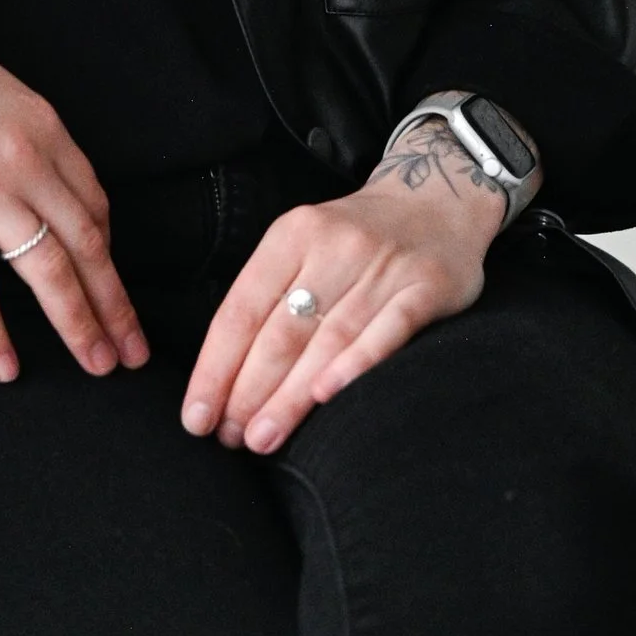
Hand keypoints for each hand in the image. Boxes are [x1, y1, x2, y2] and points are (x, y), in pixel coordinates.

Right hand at [0, 0, 146, 386]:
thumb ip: (12, 132)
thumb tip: (19, 169)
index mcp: (42, 126)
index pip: (95, 201)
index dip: (110, 252)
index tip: (113, 283)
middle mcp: (27, 161)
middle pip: (89, 246)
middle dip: (116, 304)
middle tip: (134, 350)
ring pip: (51, 272)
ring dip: (80, 325)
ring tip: (97, 364)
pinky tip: (5, 367)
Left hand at [181, 126, 506, 454]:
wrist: (439, 197)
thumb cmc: (355, 241)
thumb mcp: (304, 246)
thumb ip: (270, 298)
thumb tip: (224, 378)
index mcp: (293, 234)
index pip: (241, 310)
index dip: (216, 367)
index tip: (196, 416)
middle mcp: (335, 245)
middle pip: (282, 331)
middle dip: (249, 391)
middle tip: (230, 438)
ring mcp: (385, 265)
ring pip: (329, 338)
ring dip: (292, 395)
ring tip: (263, 437)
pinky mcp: (428, 285)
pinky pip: (389, 329)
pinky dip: (357, 363)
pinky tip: (328, 396)